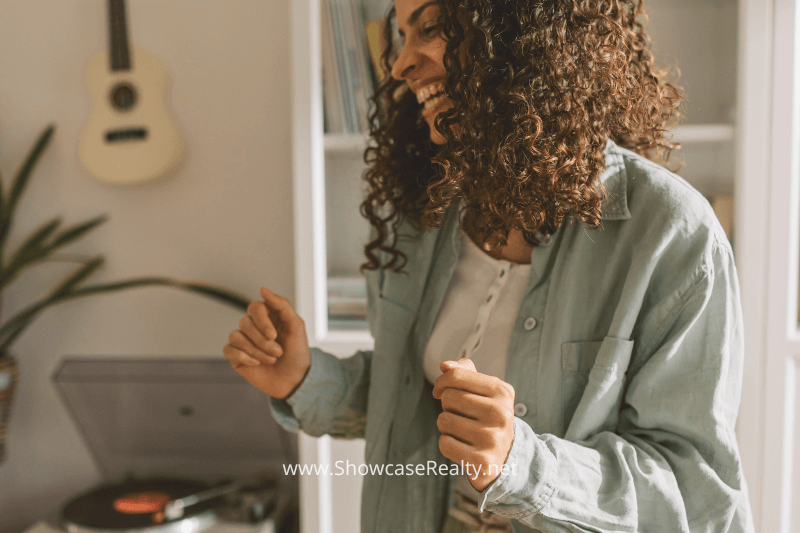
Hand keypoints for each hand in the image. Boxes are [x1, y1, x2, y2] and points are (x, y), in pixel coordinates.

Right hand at [223, 287, 310, 399]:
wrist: (295, 380)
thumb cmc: (297, 353)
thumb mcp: (296, 326)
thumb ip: (282, 305)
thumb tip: (262, 289)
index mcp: (269, 317)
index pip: (255, 307)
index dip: (261, 320)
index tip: (273, 335)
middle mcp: (254, 327)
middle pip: (245, 322)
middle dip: (262, 341)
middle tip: (278, 352)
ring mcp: (244, 341)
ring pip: (236, 336)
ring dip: (256, 351)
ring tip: (271, 359)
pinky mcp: (236, 356)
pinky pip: (228, 349)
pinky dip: (243, 357)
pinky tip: (256, 364)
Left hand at [432, 358, 515, 491]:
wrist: (506, 457)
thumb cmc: (488, 417)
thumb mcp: (483, 391)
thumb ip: (464, 373)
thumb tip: (445, 365)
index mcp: (502, 391)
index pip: (457, 375)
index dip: (441, 382)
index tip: (439, 390)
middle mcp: (501, 413)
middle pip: (448, 397)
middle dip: (448, 406)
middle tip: (463, 415)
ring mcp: (493, 438)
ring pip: (444, 421)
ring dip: (447, 426)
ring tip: (464, 431)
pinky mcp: (482, 461)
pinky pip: (444, 444)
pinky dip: (448, 445)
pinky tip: (464, 447)